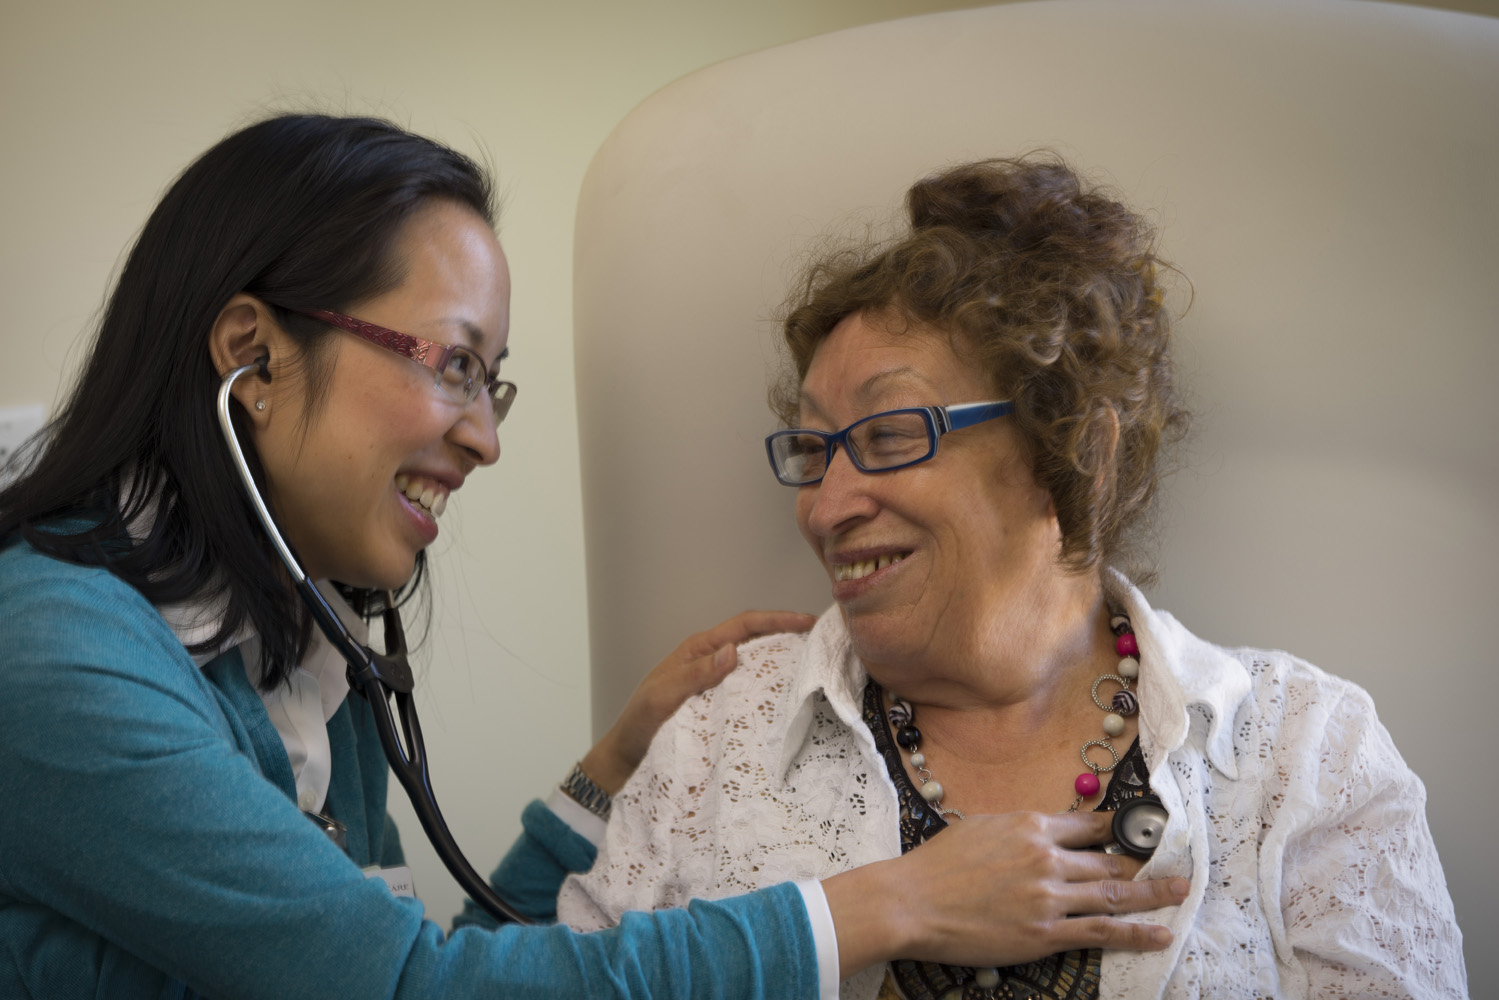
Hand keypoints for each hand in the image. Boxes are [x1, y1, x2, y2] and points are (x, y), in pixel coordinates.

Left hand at [579, 609, 818, 794]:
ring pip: (756, 666)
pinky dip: (770, 690)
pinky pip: (750, 692)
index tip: (807, 622)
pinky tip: (788, 701)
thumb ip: (694, 675)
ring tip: (813, 669)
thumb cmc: (639, 727)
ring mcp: (716, 685)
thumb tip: (733, 650)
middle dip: (787, 636)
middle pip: (756, 641)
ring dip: (783, 663)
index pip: (743, 626)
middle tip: (821, 642)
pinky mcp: (719, 707)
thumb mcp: (662, 698)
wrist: (625, 761)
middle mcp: (709, 662)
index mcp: (697, 651)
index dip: (776, 620)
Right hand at [823, 809, 1186, 975]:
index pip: (1088, 825)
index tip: (1135, 833)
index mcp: (1030, 825)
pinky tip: (1160, 933)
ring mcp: (1049, 896)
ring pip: (1114, 892)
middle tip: (1166, 866)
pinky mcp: (1046, 933)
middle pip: (1107, 860)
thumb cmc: (937, 866)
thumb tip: (1043, 831)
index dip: (1116, 830)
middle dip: (1138, 863)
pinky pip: (1102, 931)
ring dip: (1153, 893)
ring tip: (1180, 891)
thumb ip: (1018, 829)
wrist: (912, 902)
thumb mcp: (981, 828)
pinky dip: (1136, 932)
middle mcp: (1047, 856)